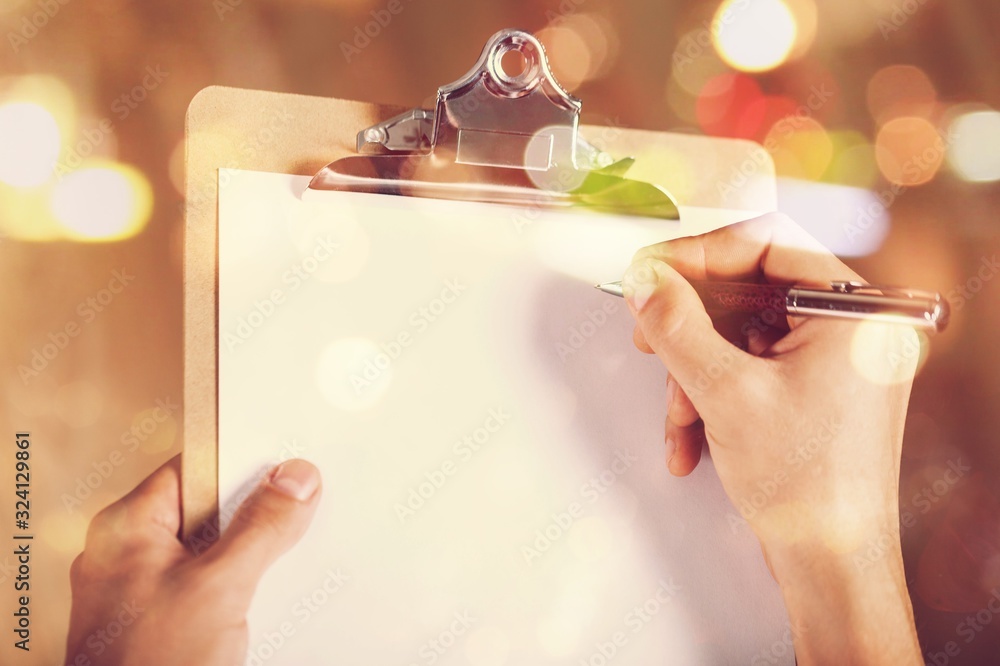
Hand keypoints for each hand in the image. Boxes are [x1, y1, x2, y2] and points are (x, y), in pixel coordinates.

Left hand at [65, 455, 320, 665]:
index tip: (288, 464)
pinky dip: (239, 585)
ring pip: (211, 549)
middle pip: (206, 509)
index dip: (242, 462)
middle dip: (254, 513)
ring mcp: (142, 589)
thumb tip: (295, 479)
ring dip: (250, 554)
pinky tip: (266, 596)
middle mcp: (128, 552)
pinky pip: (207, 583)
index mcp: (126, 527)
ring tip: (287, 557)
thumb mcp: (220, 587)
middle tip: (299, 511)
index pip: (194, 467)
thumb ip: (261, 528)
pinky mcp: (160, 620)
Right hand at [623, 213, 921, 663]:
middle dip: (691, 325)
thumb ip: (677, 326)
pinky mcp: (812, 391)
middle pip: (749, 292)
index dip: (700, 255)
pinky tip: (693, 438)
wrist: (831, 566)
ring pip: (740, 335)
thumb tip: (645, 278)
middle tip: (648, 334)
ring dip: (695, 373)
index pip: (768, 245)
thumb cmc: (807, 487)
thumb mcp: (725, 393)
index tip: (653, 269)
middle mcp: (850, 329)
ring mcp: (832, 362)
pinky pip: (750, 368)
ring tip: (678, 416)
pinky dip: (713, 396)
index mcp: (855, 312)